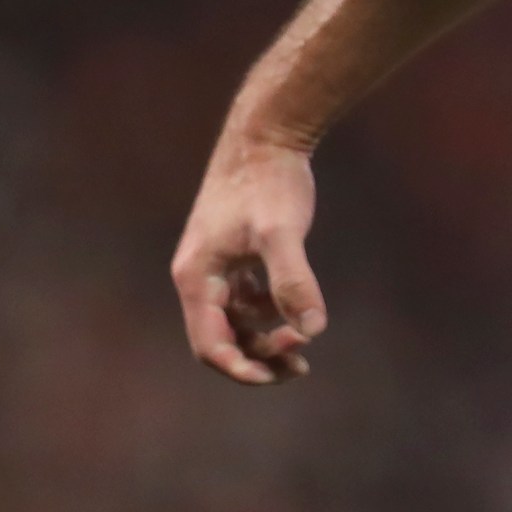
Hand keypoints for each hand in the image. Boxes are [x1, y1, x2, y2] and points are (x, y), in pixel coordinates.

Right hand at [170, 139, 326, 383]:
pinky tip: (299, 314)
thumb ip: (294, 281)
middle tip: (301, 366)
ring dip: (266, 338)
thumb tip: (313, 330)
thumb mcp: (282, 233)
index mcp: (198, 278)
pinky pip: (247, 301)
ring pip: (237, 322)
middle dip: (258, 357)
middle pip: (222, 339)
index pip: (210, 345)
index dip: (241, 368)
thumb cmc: (269, 181)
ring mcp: (218, 267)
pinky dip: (270, 313)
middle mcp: (201, 277)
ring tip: (304, 345)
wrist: (266, 136)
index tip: (277, 375)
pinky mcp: (236, 256)